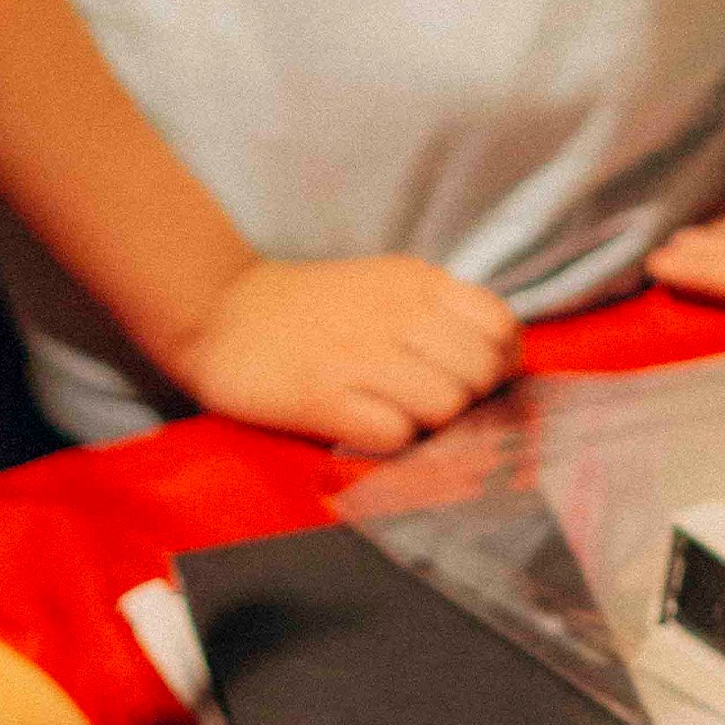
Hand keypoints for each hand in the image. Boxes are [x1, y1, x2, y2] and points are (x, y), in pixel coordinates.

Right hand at [163, 256, 520, 454]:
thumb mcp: (384, 287)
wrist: (222, 314)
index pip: (501, 327)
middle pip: (481, 374)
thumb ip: (437, 314)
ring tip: (399, 418)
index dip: (501, 365)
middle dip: (472, 403)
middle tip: (437, 409)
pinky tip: (368, 427)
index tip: (478, 381)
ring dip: (432, 426)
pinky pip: (394, 435)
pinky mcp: (326, 397)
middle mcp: (397, 313)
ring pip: (446, 406)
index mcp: (416, 282)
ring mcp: (361, 355)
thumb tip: (494, 362)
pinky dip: (392, 442)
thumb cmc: (311, 311)